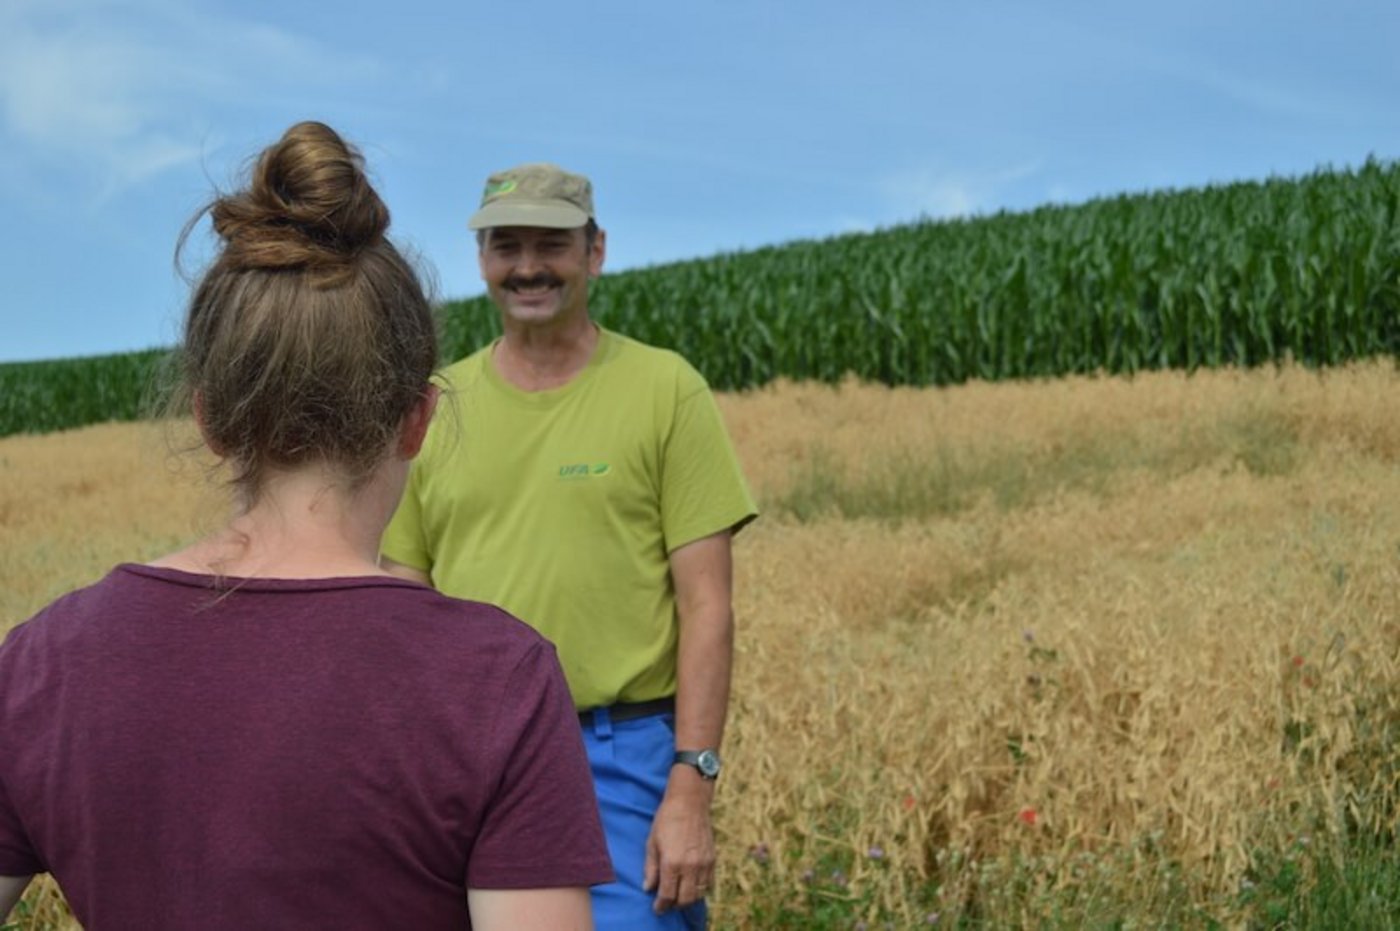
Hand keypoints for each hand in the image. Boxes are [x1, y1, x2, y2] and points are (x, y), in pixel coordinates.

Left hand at [642, 773, 715, 912]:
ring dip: (688, 899)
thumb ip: (650, 868)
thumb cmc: (666, 819)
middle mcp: (690, 866)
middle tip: (667, 903)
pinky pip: (709, 884)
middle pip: (684, 899)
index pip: (667, 895)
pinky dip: (701, 890)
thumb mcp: (652, 843)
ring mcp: (703, 863)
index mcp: (672, 863)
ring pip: (698, 894)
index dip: (661, 906)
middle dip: (674, 905)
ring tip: (679, 895)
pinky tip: (692, 886)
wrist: (690, 802)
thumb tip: (648, 888)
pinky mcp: (713, 859)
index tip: (657, 908)